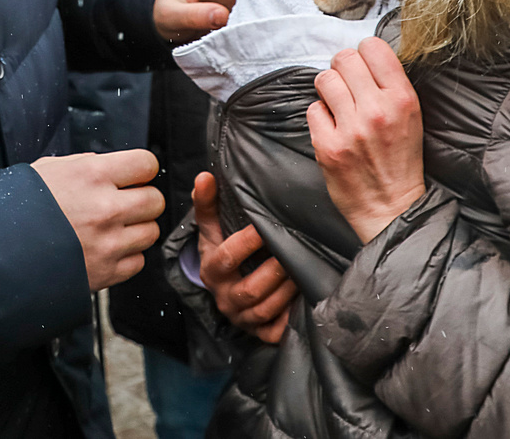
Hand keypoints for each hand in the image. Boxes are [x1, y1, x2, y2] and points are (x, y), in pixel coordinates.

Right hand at [34, 150, 164, 291]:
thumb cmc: (18, 207)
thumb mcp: (50, 170)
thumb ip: (86, 167)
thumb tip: (111, 168)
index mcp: (92, 176)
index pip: (146, 164)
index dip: (141, 170)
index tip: (134, 176)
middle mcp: (105, 208)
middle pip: (155, 200)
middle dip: (142, 200)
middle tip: (124, 204)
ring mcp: (108, 242)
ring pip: (151, 232)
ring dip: (136, 230)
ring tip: (113, 229)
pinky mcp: (106, 272)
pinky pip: (138, 262)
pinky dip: (126, 257)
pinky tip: (105, 250)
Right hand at [192, 171, 296, 343]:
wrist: (222, 287)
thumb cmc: (221, 249)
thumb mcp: (211, 228)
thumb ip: (207, 203)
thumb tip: (204, 176)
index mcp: (212, 271)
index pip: (226, 259)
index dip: (245, 244)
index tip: (264, 228)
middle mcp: (225, 298)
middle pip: (249, 291)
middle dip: (274, 273)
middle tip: (295, 252)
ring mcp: (242, 318)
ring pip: (265, 311)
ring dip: (286, 292)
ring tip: (305, 271)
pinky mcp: (259, 332)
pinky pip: (275, 332)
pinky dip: (289, 319)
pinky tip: (304, 301)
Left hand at [307, 39, 426, 242]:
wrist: (391, 208)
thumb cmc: (400, 161)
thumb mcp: (411, 117)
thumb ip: (391, 85)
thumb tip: (365, 55)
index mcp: (402, 99)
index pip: (373, 47)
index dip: (364, 53)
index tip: (363, 66)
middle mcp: (377, 110)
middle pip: (344, 58)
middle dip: (342, 68)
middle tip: (347, 86)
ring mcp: (351, 129)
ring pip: (325, 79)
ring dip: (328, 89)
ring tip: (338, 105)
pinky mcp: (328, 146)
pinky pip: (313, 109)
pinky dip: (320, 116)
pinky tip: (333, 128)